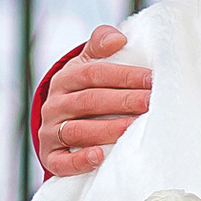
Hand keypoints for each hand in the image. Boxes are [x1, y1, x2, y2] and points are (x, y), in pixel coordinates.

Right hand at [38, 24, 151, 176]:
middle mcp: (54, 105)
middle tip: (150, 103)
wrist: (59, 124)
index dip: (123, 75)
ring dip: (107, 129)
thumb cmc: (85, 91)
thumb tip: (118, 38)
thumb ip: (100, 45)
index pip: (93, 73)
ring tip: (133, 128)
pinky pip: (61, 162)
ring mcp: (50, 132)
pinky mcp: (51, 157)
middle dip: (123, 101)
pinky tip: (99, 156)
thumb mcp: (87, 64)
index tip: (151, 80)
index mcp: (65, 79)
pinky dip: (79, 160)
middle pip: (89, 101)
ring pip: (77, 130)